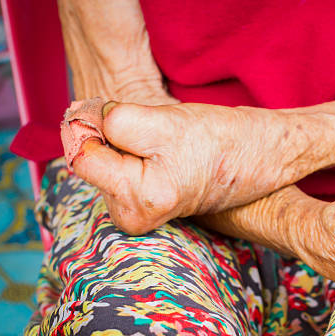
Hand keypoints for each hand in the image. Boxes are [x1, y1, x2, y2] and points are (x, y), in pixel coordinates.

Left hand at [72, 101, 318, 234]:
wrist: (257, 156)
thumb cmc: (220, 139)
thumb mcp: (165, 122)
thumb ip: (111, 120)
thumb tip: (77, 121)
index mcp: (139, 200)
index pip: (82, 154)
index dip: (98, 124)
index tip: (131, 118)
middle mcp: (133, 217)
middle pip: (91, 160)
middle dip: (114, 138)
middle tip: (157, 136)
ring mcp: (138, 216)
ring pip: (105, 163)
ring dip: (125, 145)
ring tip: (165, 147)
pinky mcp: (143, 209)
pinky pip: (118, 171)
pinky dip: (132, 155)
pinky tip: (162, 156)